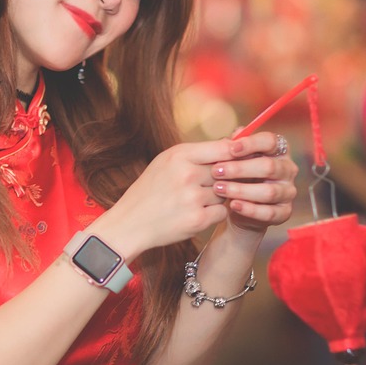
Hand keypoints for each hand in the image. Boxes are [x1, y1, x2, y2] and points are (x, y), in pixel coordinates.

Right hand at [102, 139, 246, 257]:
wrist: (130, 222)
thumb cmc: (151, 190)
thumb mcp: (167, 162)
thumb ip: (198, 153)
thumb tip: (235, 142)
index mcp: (179, 155)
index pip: (224, 148)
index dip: (235, 154)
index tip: (235, 160)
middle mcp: (187, 174)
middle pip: (226, 171)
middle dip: (220, 178)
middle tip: (202, 186)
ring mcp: (192, 198)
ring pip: (225, 193)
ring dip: (215, 198)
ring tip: (193, 200)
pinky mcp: (197, 220)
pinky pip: (222, 212)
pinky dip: (213, 214)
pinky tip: (195, 213)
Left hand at [210, 129, 298, 234]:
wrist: (239, 207)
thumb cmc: (237, 177)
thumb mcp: (234, 159)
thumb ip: (235, 145)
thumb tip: (237, 133)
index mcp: (278, 151)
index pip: (271, 141)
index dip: (251, 143)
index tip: (231, 149)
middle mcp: (287, 170)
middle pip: (269, 167)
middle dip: (240, 169)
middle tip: (216, 171)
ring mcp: (288, 192)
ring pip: (268, 191)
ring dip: (241, 190)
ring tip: (219, 189)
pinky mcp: (284, 212)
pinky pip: (268, 212)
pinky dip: (249, 209)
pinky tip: (233, 205)